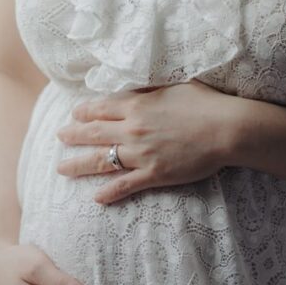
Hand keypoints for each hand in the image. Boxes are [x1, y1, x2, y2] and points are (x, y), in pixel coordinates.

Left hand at [55, 79, 241, 203]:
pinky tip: (96, 198)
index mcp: (137, 104)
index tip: (74, 114)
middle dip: (72, 135)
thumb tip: (134, 90)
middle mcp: (133, 129)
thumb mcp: (173, 87)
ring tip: (62, 169)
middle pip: (93, 133)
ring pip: (101, 160)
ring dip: (79, 165)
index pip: (101, 108)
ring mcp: (142, 153)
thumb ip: (149, 90)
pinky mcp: (155, 174)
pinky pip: (125, 185)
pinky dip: (109, 192)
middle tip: (59, 137)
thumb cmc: (205, 103)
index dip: (84, 111)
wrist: (226, 129)